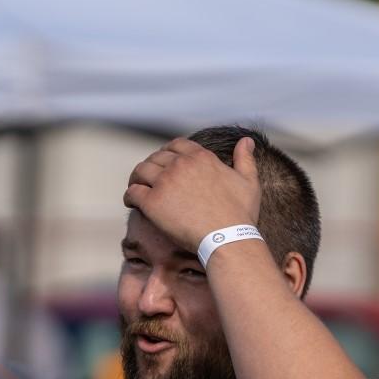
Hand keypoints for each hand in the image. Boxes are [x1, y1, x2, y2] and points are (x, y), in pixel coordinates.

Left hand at [123, 136, 260, 252]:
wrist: (227, 239)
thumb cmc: (240, 214)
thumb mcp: (248, 181)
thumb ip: (245, 158)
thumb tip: (247, 140)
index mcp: (200, 157)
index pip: (176, 145)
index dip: (167, 152)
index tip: (164, 163)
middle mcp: (180, 165)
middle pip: (156, 157)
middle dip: (151, 166)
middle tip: (148, 178)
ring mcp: (165, 182)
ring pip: (141, 171)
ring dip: (136, 178)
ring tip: (136, 187)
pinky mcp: (153, 202)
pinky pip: (133, 192)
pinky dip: (130, 196)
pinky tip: (132, 202)